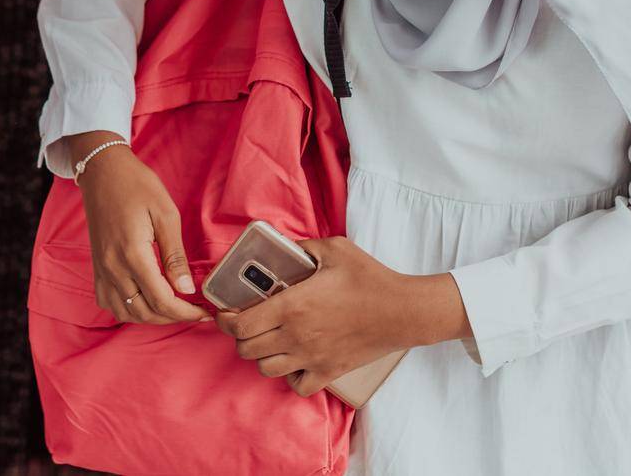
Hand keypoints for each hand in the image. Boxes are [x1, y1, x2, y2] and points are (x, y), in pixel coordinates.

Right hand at [67, 130, 206, 325]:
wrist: (103, 170)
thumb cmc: (136, 185)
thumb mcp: (166, 214)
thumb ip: (175, 256)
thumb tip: (186, 289)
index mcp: (132, 254)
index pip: (162, 300)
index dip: (186, 313)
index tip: (204, 312)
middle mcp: (113, 267)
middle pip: (145, 312)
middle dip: (173, 317)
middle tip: (194, 310)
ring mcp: (101, 269)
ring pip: (125, 313)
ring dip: (151, 317)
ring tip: (172, 307)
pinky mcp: (96, 266)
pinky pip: (108, 302)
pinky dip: (128, 310)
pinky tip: (144, 300)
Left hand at [216, 236, 469, 396]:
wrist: (404, 311)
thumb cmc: (370, 278)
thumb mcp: (334, 248)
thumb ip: (303, 246)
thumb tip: (284, 244)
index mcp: (291, 305)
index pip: (240, 325)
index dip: (226, 320)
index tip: (227, 312)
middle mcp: (295, 335)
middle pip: (246, 349)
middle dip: (240, 336)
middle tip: (247, 323)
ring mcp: (311, 357)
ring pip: (266, 369)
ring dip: (261, 356)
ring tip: (268, 341)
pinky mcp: (329, 371)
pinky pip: (297, 386)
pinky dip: (290, 377)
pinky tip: (294, 360)